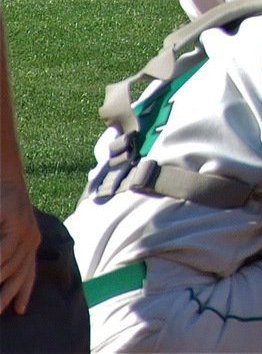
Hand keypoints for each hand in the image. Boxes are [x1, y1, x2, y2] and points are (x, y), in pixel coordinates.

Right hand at [0, 179, 40, 314]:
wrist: (3, 176)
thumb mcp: (2, 231)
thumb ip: (3, 248)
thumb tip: (0, 270)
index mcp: (29, 242)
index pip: (27, 273)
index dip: (23, 292)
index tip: (19, 311)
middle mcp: (32, 239)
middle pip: (20, 274)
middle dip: (6, 295)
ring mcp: (27, 232)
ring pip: (10, 266)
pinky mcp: (18, 224)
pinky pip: (5, 251)